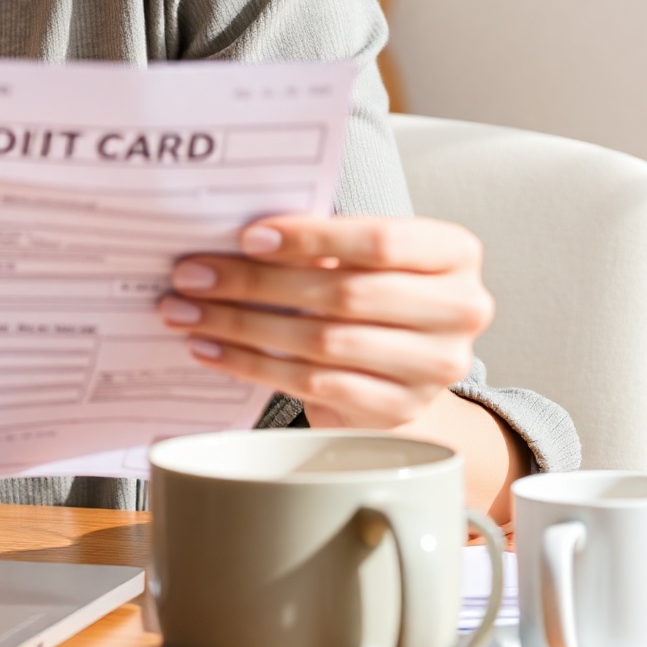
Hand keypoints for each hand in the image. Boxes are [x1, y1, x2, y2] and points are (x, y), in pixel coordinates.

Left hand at [155, 215, 493, 428]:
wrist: (406, 360)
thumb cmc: (373, 286)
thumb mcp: (362, 253)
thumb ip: (318, 239)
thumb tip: (230, 236)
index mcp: (453, 253)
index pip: (379, 241)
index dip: (310, 238)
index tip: (246, 237)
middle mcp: (459, 311)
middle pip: (344, 295)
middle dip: (255, 283)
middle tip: (192, 274)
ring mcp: (434, 368)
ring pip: (323, 343)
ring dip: (242, 325)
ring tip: (188, 313)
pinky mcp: (398, 410)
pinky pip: (314, 384)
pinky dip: (252, 364)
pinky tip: (213, 348)